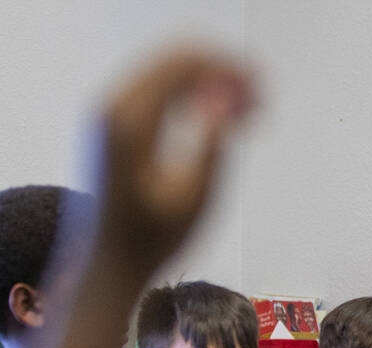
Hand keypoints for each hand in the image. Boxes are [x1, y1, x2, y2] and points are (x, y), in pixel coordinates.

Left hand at [92, 48, 254, 272]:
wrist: (110, 263)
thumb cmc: (153, 241)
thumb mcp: (195, 198)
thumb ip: (214, 143)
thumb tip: (227, 99)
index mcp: (129, 122)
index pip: (184, 65)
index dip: (228, 69)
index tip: (262, 90)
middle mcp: (112, 107)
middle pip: (175, 59)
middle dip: (222, 71)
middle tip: (260, 99)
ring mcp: (108, 113)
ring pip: (168, 70)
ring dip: (210, 82)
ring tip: (246, 113)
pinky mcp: (113, 123)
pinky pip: (158, 88)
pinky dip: (192, 94)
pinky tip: (219, 118)